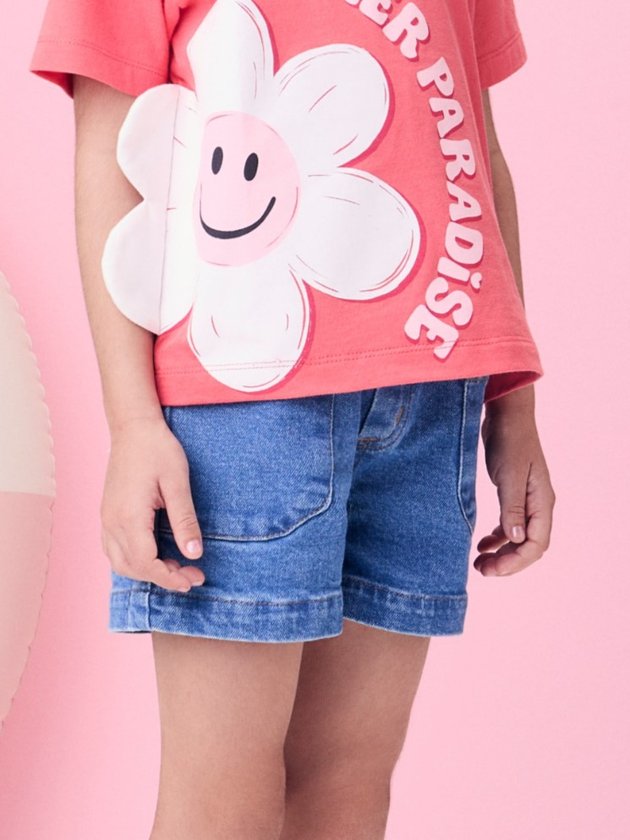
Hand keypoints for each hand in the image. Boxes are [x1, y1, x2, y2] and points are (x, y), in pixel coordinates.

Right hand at [101, 415, 205, 591]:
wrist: (134, 428)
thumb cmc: (158, 450)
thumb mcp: (178, 483)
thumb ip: (184, 520)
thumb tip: (195, 554)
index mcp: (129, 516)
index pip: (146, 563)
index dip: (170, 578)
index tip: (194, 579)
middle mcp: (112, 521)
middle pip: (132, 568)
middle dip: (163, 578)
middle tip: (193, 576)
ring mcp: (106, 518)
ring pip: (120, 562)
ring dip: (147, 571)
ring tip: (176, 568)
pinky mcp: (108, 513)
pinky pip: (114, 549)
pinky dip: (134, 561)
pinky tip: (156, 556)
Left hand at [474, 395, 555, 576]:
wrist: (506, 416)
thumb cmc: (510, 441)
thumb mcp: (510, 475)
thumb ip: (513, 508)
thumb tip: (517, 539)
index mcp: (542, 502)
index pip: (536, 545)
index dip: (516, 562)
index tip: (492, 569)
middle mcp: (538, 505)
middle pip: (528, 546)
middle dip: (507, 562)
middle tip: (481, 569)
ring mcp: (526, 500)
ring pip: (518, 538)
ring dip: (501, 553)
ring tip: (479, 562)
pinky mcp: (513, 495)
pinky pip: (510, 526)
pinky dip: (497, 538)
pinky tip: (482, 543)